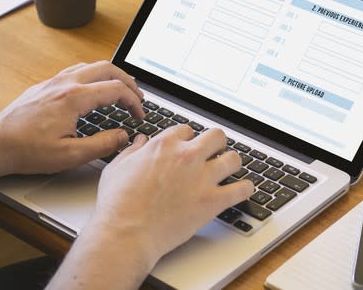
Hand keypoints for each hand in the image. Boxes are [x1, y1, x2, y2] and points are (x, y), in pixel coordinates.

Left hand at [0, 61, 144, 175]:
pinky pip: (77, 70)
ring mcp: (54, 81)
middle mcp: (65, 83)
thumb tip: (123, 136)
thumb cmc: (27, 150)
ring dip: (112, 75)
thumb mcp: (70, 155)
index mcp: (74, 98)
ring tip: (122, 90)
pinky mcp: (46, 85)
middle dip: (128, 82)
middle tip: (137, 97)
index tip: (139, 115)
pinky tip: (95, 88)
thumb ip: (102, 145)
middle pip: (108, 68)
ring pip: (92, 65)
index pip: (116, 90)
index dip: (134, 102)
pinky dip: (94, 75)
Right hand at [94, 125, 253, 265]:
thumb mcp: (117, 167)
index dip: (188, 139)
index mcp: (164, 145)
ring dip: (232, 163)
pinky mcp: (212, 201)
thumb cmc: (118, 204)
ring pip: (234, 158)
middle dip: (216, 144)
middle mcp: (187, 156)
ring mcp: (202, 177)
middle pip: (217, 136)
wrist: (126, 233)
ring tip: (229, 170)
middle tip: (214, 153)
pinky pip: (242, 189)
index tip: (188, 147)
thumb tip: (139, 141)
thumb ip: (132, 150)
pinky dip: (245, 189)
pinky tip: (243, 190)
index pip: (187, 130)